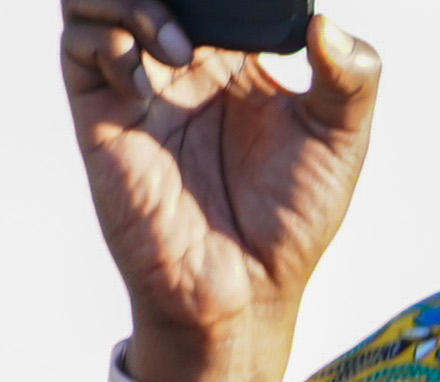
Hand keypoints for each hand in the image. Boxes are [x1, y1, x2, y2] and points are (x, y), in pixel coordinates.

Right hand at [61, 2, 381, 381]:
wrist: (244, 288)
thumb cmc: (291, 220)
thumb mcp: (340, 143)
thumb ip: (350, 79)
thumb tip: (326, 24)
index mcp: (237, 56)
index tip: (247, 0)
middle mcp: (183, 60)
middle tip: (202, 23)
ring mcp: (139, 80)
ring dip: (136, 0)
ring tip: (180, 49)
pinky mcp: (102, 108)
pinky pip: (80, 42)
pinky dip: (110, 43)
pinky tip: (147, 84)